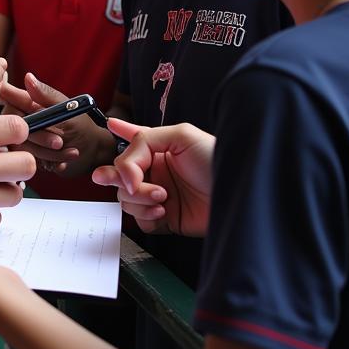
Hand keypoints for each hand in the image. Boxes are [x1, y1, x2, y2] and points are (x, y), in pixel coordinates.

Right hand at [0, 74, 116, 176]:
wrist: (93, 153)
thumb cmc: (82, 126)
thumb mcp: (68, 109)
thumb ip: (46, 95)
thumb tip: (28, 77)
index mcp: (28, 101)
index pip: (7, 98)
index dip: (12, 107)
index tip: (28, 122)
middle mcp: (21, 118)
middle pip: (14, 126)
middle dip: (41, 137)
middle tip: (60, 142)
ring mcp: (22, 138)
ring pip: (22, 147)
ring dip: (50, 152)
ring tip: (71, 151)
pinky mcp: (26, 156)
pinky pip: (29, 161)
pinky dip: (50, 162)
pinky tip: (63, 161)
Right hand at [92, 120, 214, 235]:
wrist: (239, 194)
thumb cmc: (216, 159)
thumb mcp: (180, 135)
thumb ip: (143, 141)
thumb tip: (125, 172)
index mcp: (158, 149)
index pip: (132, 142)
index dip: (119, 133)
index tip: (110, 127)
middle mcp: (155, 172)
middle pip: (120, 175)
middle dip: (119, 177)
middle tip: (120, 180)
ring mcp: (158, 196)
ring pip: (126, 198)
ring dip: (139, 198)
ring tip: (161, 195)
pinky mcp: (165, 219)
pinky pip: (140, 221)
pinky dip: (146, 216)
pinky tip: (162, 210)